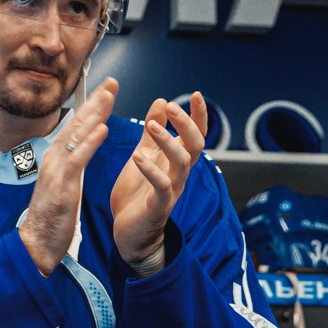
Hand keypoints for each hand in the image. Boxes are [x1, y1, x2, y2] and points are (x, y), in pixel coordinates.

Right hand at [18, 78, 117, 275]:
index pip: (76, 127)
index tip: (107, 91)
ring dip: (94, 114)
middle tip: (112, 82)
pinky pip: (78, 159)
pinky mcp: (62, 184)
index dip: (92, 107)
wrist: (36, 242)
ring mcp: (56, 169)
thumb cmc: (52, 217)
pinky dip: (90, 142)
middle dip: (95, 101)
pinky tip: (102, 128)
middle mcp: (54, 158)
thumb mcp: (64, 185)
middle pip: (77, 124)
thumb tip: (80, 152)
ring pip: (77, 135)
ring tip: (109, 95)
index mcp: (56, 158)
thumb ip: (71, 166)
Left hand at [111, 93, 207, 269]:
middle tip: (172, 107)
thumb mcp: (144, 155)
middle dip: (187, 124)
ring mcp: (172, 190)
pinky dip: (151, 170)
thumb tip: (162, 102)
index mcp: (176, 160)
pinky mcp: (158, 205)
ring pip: (182, 163)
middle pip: (196, 145)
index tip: (197, 95)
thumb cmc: (137, 194)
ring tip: (151, 126)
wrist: (128, 232)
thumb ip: (152, 131)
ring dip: (168, 142)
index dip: (198, 116)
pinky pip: (161, 186)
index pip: (195, 134)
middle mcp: (179, 174)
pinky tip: (138, 157)